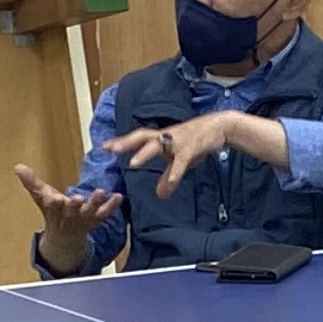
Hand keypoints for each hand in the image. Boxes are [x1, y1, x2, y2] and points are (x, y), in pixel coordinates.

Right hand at [15, 162, 117, 274]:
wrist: (64, 237)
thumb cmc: (52, 211)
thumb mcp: (41, 197)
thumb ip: (31, 182)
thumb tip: (17, 166)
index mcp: (55, 211)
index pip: (53, 207)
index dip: (55, 203)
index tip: (56, 198)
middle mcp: (70, 216)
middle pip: (73, 211)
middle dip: (75, 206)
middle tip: (78, 198)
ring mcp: (84, 219)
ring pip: (90, 213)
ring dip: (96, 203)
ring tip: (103, 191)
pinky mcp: (96, 220)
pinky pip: (105, 214)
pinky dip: (112, 206)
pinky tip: (119, 196)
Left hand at [107, 111, 258, 194]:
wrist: (218, 127)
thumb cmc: (197, 142)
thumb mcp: (180, 161)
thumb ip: (169, 177)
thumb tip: (160, 194)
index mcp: (161, 138)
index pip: (137, 138)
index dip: (122, 142)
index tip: (104, 146)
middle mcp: (166, 137)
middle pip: (142, 137)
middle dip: (126, 143)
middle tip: (110, 149)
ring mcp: (178, 141)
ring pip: (158, 145)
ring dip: (144, 153)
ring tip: (133, 164)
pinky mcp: (191, 148)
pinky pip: (181, 160)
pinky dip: (175, 171)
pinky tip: (170, 182)